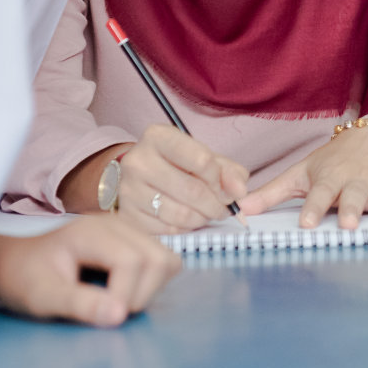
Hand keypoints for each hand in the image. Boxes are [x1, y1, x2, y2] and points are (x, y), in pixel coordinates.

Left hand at [0, 218, 179, 326]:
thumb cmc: (25, 278)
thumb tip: (120, 315)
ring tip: (118, 301)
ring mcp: (129, 231)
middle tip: (111, 311)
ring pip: (167, 260)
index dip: (124, 296)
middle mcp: (117, 224)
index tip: (104, 317)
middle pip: (158, 259)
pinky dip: (153, 282)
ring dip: (151, 290)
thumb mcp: (43, 296)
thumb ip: (79, 304)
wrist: (16, 263)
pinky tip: (125, 290)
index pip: (132, 261)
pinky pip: (163, 261)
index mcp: (92, 232)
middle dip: (142, 295)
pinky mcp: (135, 241)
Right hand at [115, 124, 249, 232]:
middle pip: (193, 190)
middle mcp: (138, 160)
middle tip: (223, 209)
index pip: (202, 160)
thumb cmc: (176, 164)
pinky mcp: (127, 215)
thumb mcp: (202, 157)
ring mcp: (129, 189)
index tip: (226, 188)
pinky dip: (185, 229)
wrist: (139, 176)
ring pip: (180, 214)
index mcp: (158, 136)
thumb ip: (228, 171)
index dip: (220, 180)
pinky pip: (167, 230)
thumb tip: (240, 192)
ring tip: (206, 214)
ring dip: (202, 219)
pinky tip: (187, 220)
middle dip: (216, 205)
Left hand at [241, 118, 367, 229]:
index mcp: (330, 178)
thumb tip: (240, 209)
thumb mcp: (302, 172)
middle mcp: (356, 181)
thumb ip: (272, 193)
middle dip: (352, 210)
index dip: (313, 209)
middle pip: (353, 196)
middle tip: (349, 225)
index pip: (319, 195)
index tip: (307, 225)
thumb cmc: (331, 161)